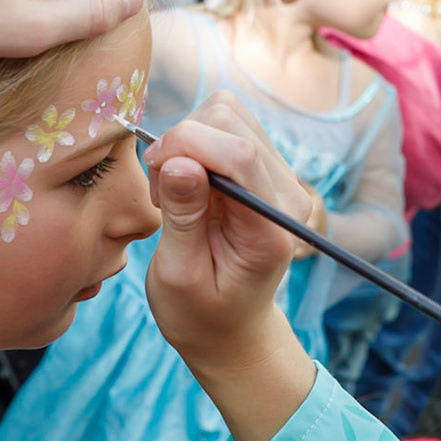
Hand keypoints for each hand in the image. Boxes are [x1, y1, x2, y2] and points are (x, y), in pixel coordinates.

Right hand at [143, 94, 319, 440]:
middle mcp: (287, 195)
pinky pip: (226, 124)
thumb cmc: (200, 312)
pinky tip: (188, 184)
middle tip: (163, 193)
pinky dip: (196, 143)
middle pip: (230, 120)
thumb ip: (183, 216)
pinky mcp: (266, 167)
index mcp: (269, 229)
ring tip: (175, 192)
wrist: (229, 328)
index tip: (153, 172)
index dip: (186, 145)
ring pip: (226, 112)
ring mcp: (280, 178)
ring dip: (188, 142)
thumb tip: (178, 161)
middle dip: (183, 142)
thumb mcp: (179, 275)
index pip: (239, 154)